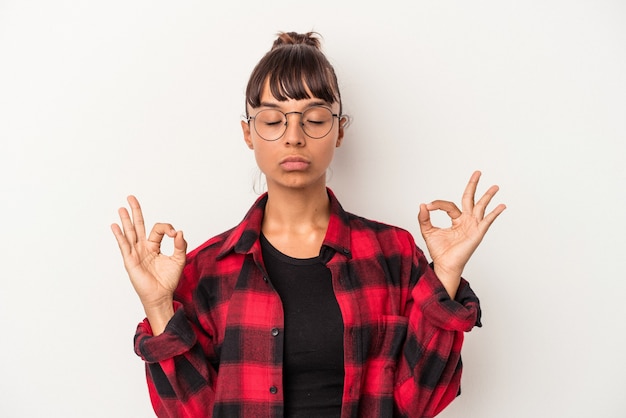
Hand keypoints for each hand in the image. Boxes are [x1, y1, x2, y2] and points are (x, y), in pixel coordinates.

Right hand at [111, 195, 186, 333]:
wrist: (161, 295)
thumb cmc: (168, 280)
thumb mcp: (179, 260)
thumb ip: (180, 245)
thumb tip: (180, 232)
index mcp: (154, 246)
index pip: (157, 229)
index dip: (167, 228)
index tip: (175, 234)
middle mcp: (143, 247)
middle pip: (138, 226)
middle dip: (135, 212)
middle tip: (131, 197)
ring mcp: (136, 253)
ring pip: (130, 233)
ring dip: (126, 220)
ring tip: (122, 208)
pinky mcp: (131, 261)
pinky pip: (124, 246)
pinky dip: (120, 236)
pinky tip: (115, 226)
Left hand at [418, 171, 505, 296]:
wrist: (444, 265)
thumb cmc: (439, 251)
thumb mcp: (428, 231)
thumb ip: (424, 218)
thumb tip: (422, 205)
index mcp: (456, 219)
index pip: (449, 205)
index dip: (438, 204)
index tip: (428, 206)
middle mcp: (466, 220)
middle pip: (470, 198)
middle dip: (473, 185)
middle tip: (477, 172)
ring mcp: (473, 226)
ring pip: (481, 207)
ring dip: (487, 196)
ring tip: (495, 186)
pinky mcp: (477, 233)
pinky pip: (487, 221)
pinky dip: (494, 213)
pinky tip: (501, 205)